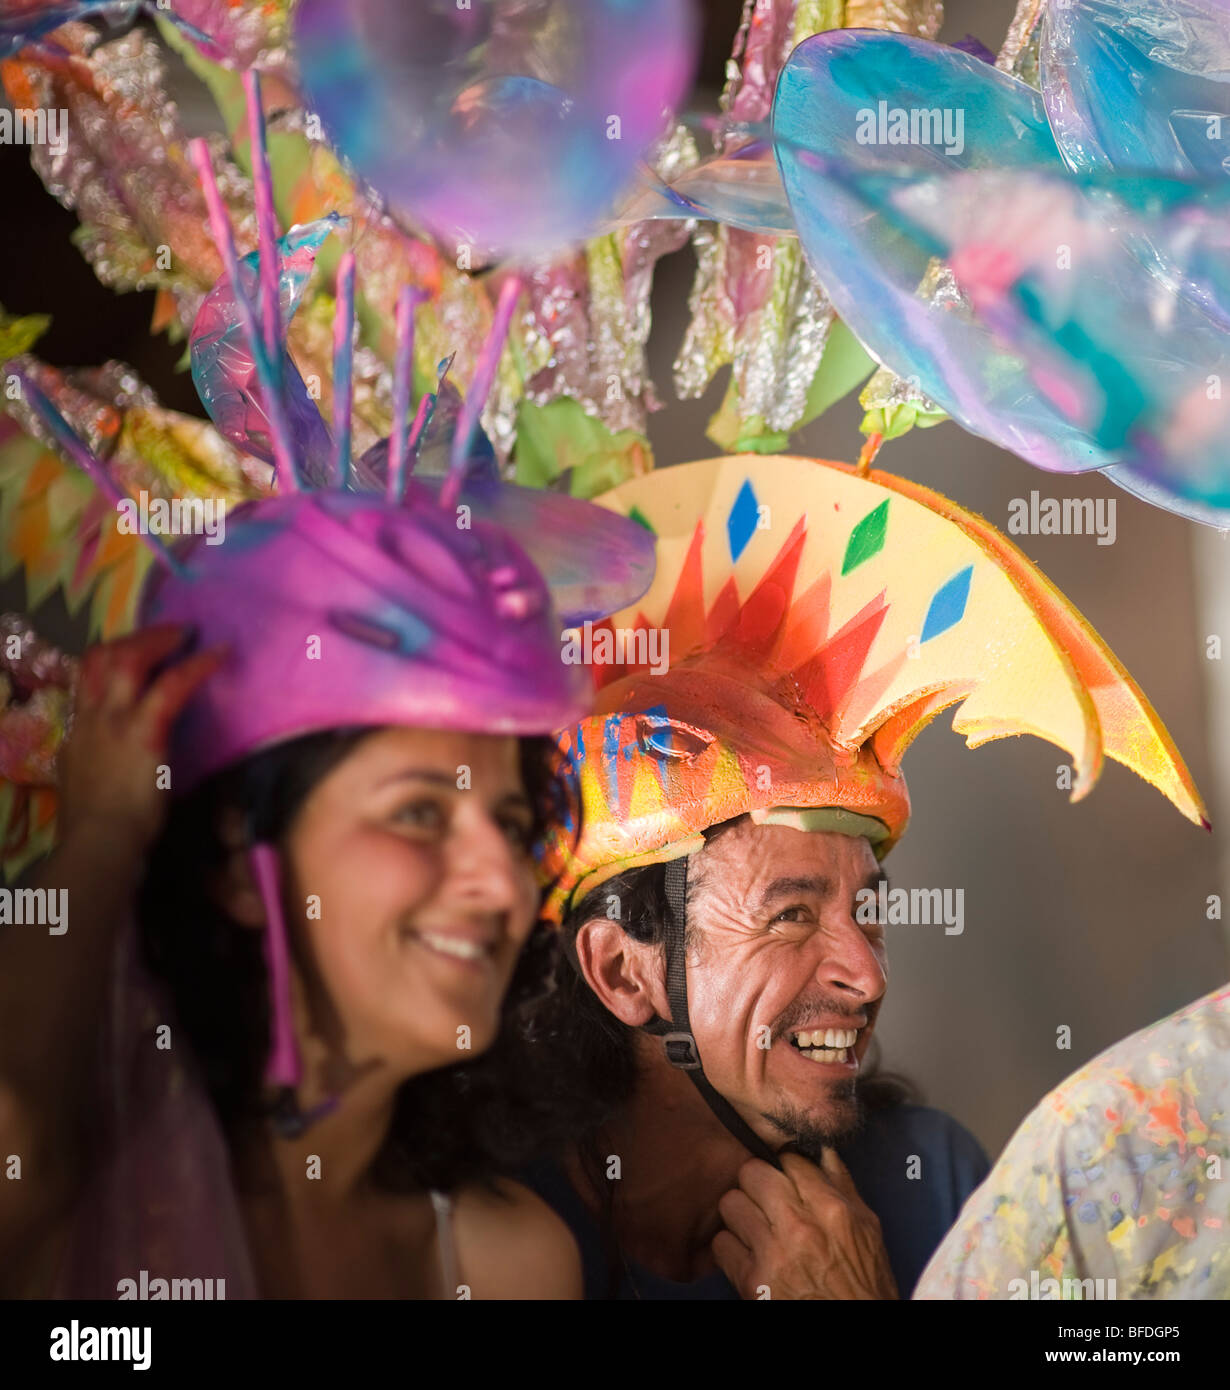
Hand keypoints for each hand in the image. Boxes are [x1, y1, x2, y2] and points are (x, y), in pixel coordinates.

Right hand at [60, 625, 225, 855]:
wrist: (99, 844)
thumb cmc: (98, 827)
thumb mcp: (87, 784)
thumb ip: (99, 762)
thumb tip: (117, 758)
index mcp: (78, 732)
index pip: (87, 678)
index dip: (112, 659)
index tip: (137, 652)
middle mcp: (92, 719)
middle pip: (101, 658)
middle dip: (134, 639)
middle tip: (167, 634)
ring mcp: (114, 723)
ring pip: (129, 660)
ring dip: (160, 641)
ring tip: (187, 634)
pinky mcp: (144, 733)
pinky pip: (171, 686)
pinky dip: (197, 666)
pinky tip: (219, 655)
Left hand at [713, 1148, 899, 1300]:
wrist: (854, 1329)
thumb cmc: (864, 1283)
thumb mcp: (868, 1230)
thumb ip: (843, 1186)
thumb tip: (823, 1150)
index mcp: (832, 1209)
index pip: (790, 1159)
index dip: (785, 1164)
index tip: (784, 1175)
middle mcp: (800, 1226)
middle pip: (752, 1172)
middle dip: (756, 1182)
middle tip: (764, 1197)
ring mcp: (773, 1253)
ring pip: (730, 1203)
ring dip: (740, 1214)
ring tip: (753, 1225)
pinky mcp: (752, 1281)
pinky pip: (721, 1244)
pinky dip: (731, 1248)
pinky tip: (746, 1254)